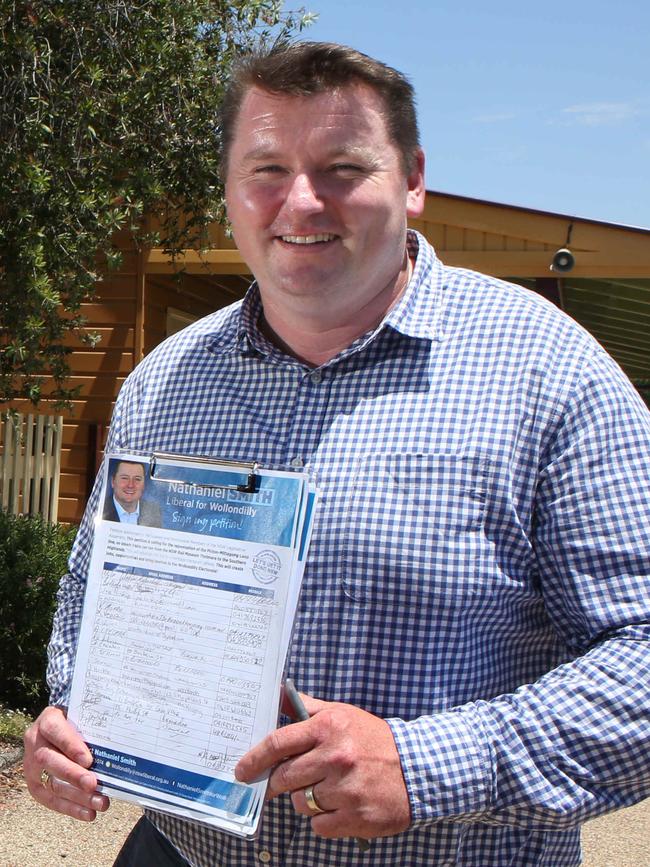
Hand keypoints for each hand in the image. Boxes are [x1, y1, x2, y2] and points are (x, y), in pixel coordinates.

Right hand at [23, 706, 109, 820]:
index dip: (70, 746)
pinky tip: (88, 814)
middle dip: (72, 775)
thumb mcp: (84, 715)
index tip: (89, 760)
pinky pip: (50, 799)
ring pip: (51, 783)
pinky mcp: (35, 783)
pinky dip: (71, 808)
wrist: (60, 725)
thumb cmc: (79, 718)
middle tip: (93, 784)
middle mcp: (35, 741)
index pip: (56, 730)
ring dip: (76, 797)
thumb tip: (120, 741)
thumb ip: (94, 725)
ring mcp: (32, 764)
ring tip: (99, 804)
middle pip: (49, 760)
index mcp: (48, 719)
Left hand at [235, 693, 410, 839]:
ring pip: (300, 803)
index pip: (278, 743)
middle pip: (283, 778)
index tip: (242, 769)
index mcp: (329, 728)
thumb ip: (308, 707)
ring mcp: (345, 789)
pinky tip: (340, 805)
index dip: (254, 758)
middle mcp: (335, 757)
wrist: (417, 769)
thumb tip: (278, 695)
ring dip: (306, 800)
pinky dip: (324, 819)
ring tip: (327, 789)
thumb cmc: (374, 740)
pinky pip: (318, 825)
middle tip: (285, 782)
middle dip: (278, 782)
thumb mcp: (343, 714)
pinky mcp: (354, 817)